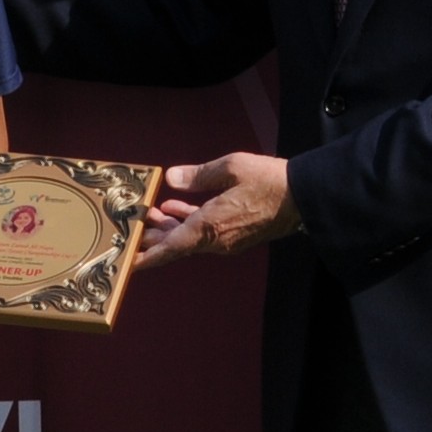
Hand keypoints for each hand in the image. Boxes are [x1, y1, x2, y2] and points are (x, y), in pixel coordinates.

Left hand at [138, 152, 297, 264]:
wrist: (303, 197)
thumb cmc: (268, 181)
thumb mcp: (230, 168)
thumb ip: (198, 175)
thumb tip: (171, 178)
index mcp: (211, 227)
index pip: (171, 247)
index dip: (148, 256)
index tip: (128, 263)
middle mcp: (216, 240)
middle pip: (177, 244)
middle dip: (154, 239)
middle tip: (133, 231)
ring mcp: (227, 240)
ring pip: (190, 238)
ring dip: (170, 229)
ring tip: (152, 215)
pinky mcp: (236, 235)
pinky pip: (204, 233)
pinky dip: (188, 223)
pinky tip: (176, 209)